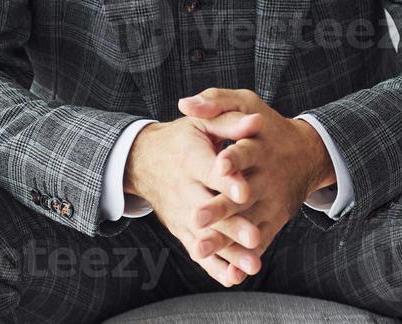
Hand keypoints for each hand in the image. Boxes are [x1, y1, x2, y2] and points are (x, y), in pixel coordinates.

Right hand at [124, 107, 264, 286]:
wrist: (143, 160)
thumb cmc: (183, 138)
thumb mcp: (203, 124)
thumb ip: (230, 123)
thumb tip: (257, 121)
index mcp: (190, 157)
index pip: (210, 171)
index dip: (227, 181)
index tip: (245, 191)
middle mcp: (183, 188)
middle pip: (209, 210)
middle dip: (231, 224)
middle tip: (254, 237)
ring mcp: (181, 213)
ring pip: (205, 236)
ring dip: (228, 253)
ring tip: (252, 265)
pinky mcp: (180, 230)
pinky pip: (197, 250)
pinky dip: (214, 267)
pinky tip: (233, 279)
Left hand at [178, 88, 334, 272]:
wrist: (306, 153)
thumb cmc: (265, 126)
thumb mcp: (245, 103)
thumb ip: (216, 102)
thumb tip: (183, 103)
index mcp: (260, 146)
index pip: (246, 152)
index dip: (232, 161)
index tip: (218, 166)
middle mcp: (267, 176)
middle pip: (242, 195)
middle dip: (220, 207)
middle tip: (196, 217)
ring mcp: (272, 202)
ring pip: (246, 223)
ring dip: (225, 239)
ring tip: (200, 250)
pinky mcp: (274, 221)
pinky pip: (259, 243)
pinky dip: (243, 258)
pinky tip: (228, 274)